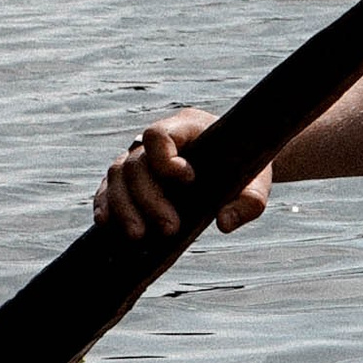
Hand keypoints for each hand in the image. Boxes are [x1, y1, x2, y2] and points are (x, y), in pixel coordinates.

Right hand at [95, 107, 270, 243]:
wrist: (236, 163)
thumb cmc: (246, 168)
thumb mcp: (257, 184)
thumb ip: (249, 202)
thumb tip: (223, 223)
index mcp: (187, 126)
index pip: (159, 134)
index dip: (164, 157)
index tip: (188, 181)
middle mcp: (157, 138)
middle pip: (136, 162)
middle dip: (149, 198)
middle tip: (170, 228)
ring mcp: (139, 156)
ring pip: (116, 175)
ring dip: (124, 206)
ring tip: (138, 236)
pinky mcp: (129, 179)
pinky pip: (107, 187)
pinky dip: (105, 205)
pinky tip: (108, 225)